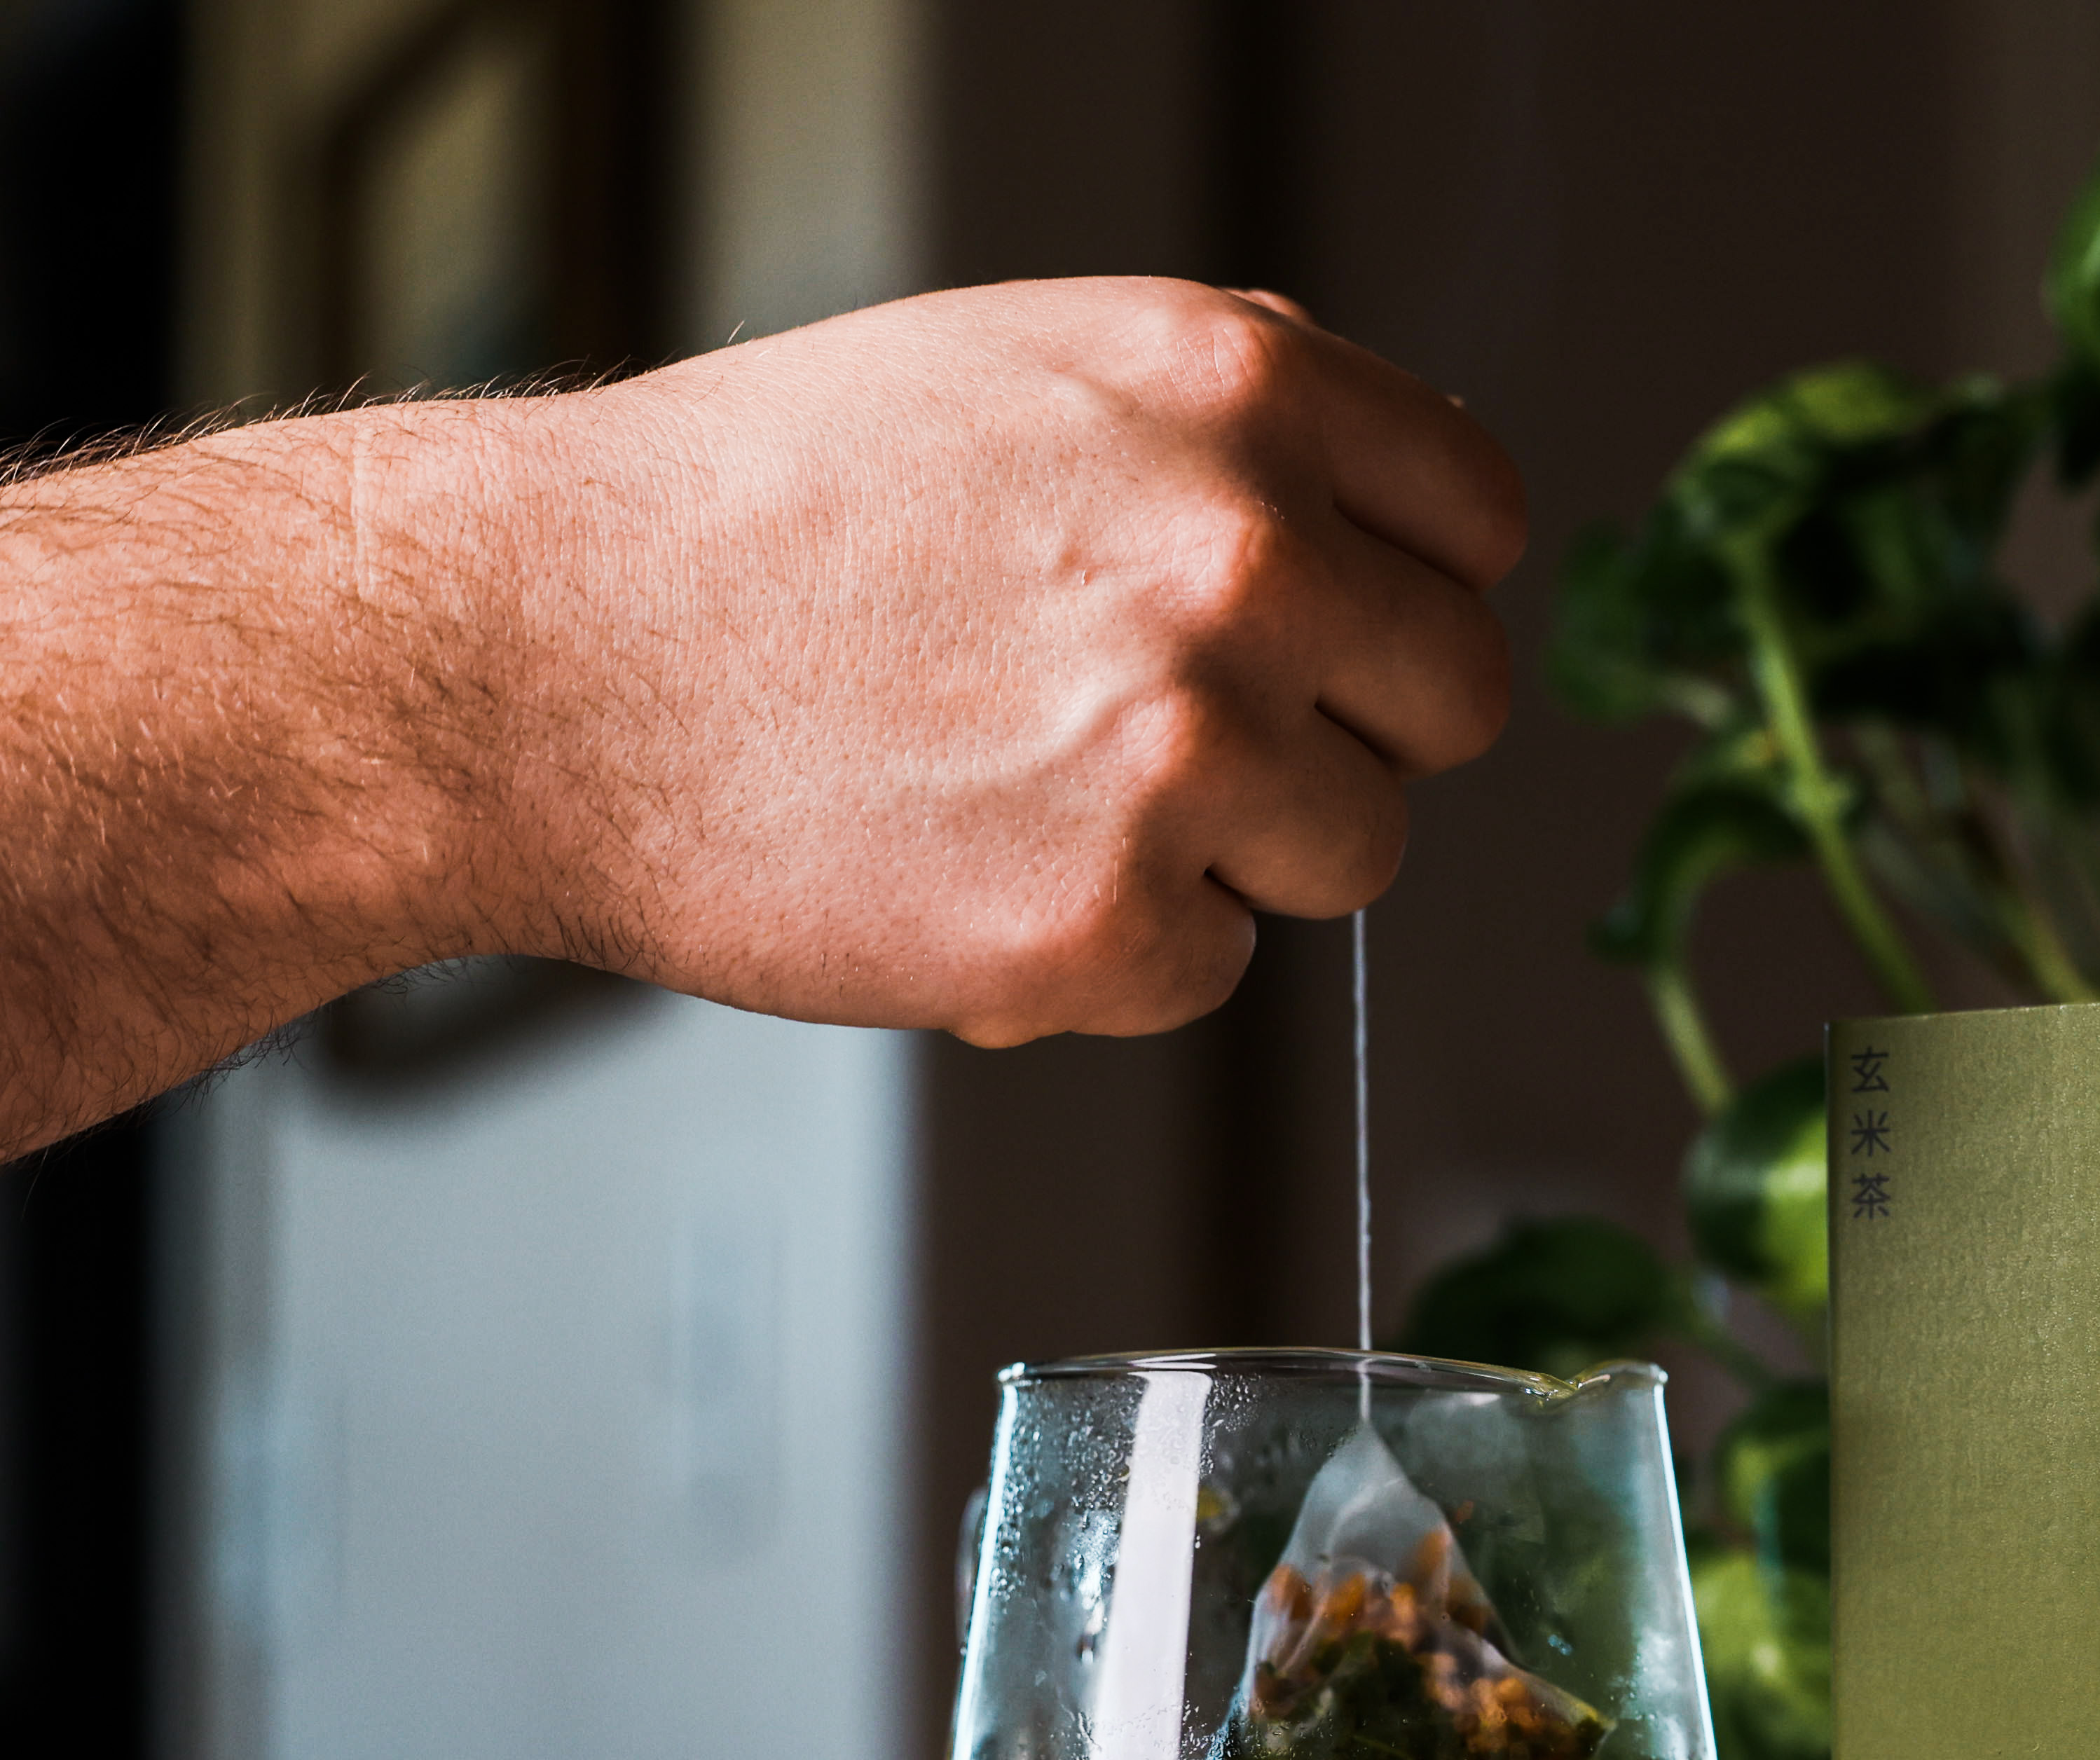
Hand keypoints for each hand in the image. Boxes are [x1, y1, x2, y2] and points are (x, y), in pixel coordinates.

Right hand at [469, 278, 1527, 1041]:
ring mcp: (1191, 744)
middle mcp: (1245, 555)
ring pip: (1356, 853)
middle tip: (1197, 739)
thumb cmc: (762, 517)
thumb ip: (1230, 430)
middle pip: (1457, 702)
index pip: (1479, 520)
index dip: (1414, 590)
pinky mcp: (1116, 917)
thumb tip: (1380, 516)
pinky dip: (1114, 955)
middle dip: (1355, 735)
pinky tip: (977, 871)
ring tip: (1050, 794)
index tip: (1350, 633)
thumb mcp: (1029, 368)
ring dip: (1237, 855)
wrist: (540, 653)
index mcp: (1242, 391)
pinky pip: (1214, 971)